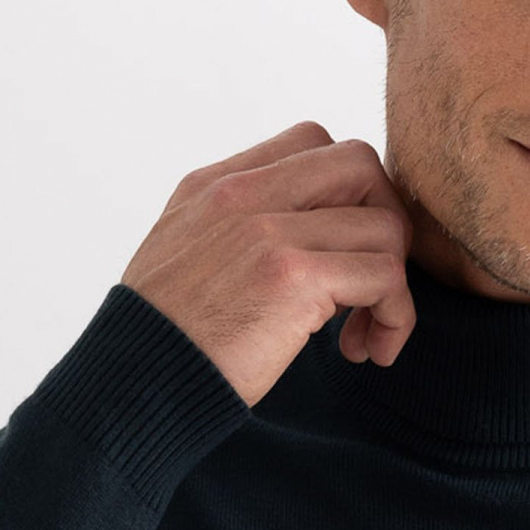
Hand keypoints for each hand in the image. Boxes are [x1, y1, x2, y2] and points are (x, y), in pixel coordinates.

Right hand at [119, 122, 416, 408]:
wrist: (134, 387)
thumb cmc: (163, 342)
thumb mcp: (186, 256)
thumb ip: (237, 229)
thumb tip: (306, 234)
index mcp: (215, 184)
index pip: (312, 142)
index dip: (347, 195)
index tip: (340, 253)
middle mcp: (241, 194)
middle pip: (360, 163)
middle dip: (386, 223)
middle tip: (373, 283)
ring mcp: (267, 229)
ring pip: (384, 227)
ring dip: (392, 286)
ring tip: (363, 335)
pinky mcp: (293, 276)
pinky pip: (385, 276)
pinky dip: (395, 318)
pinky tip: (368, 352)